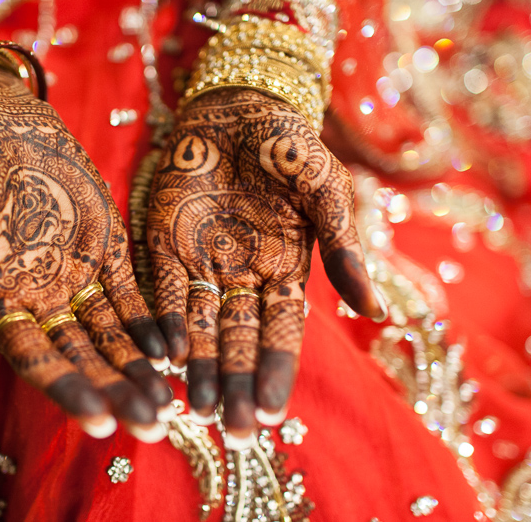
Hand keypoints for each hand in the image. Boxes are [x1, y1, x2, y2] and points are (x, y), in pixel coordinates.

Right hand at [0, 67, 171, 440]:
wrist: (2, 123)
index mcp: (1, 308)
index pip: (39, 362)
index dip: (69, 392)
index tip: (102, 425)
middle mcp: (42, 304)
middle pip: (83, 359)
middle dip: (117, 392)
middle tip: (154, 426)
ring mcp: (77, 281)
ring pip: (112, 335)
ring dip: (140, 367)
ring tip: (171, 401)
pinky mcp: (107, 254)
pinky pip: (131, 297)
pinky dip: (151, 323)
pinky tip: (175, 351)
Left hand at [147, 89, 386, 444]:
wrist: (238, 106)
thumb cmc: (290, 147)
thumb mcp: (326, 192)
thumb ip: (343, 249)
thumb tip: (374, 311)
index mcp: (284, 271)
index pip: (282, 333)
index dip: (278, 371)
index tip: (274, 413)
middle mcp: (241, 277)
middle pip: (239, 340)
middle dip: (237, 385)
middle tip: (234, 431)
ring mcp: (201, 263)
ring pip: (199, 325)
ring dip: (199, 366)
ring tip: (197, 408)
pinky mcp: (163, 244)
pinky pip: (162, 289)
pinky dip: (163, 321)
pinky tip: (165, 353)